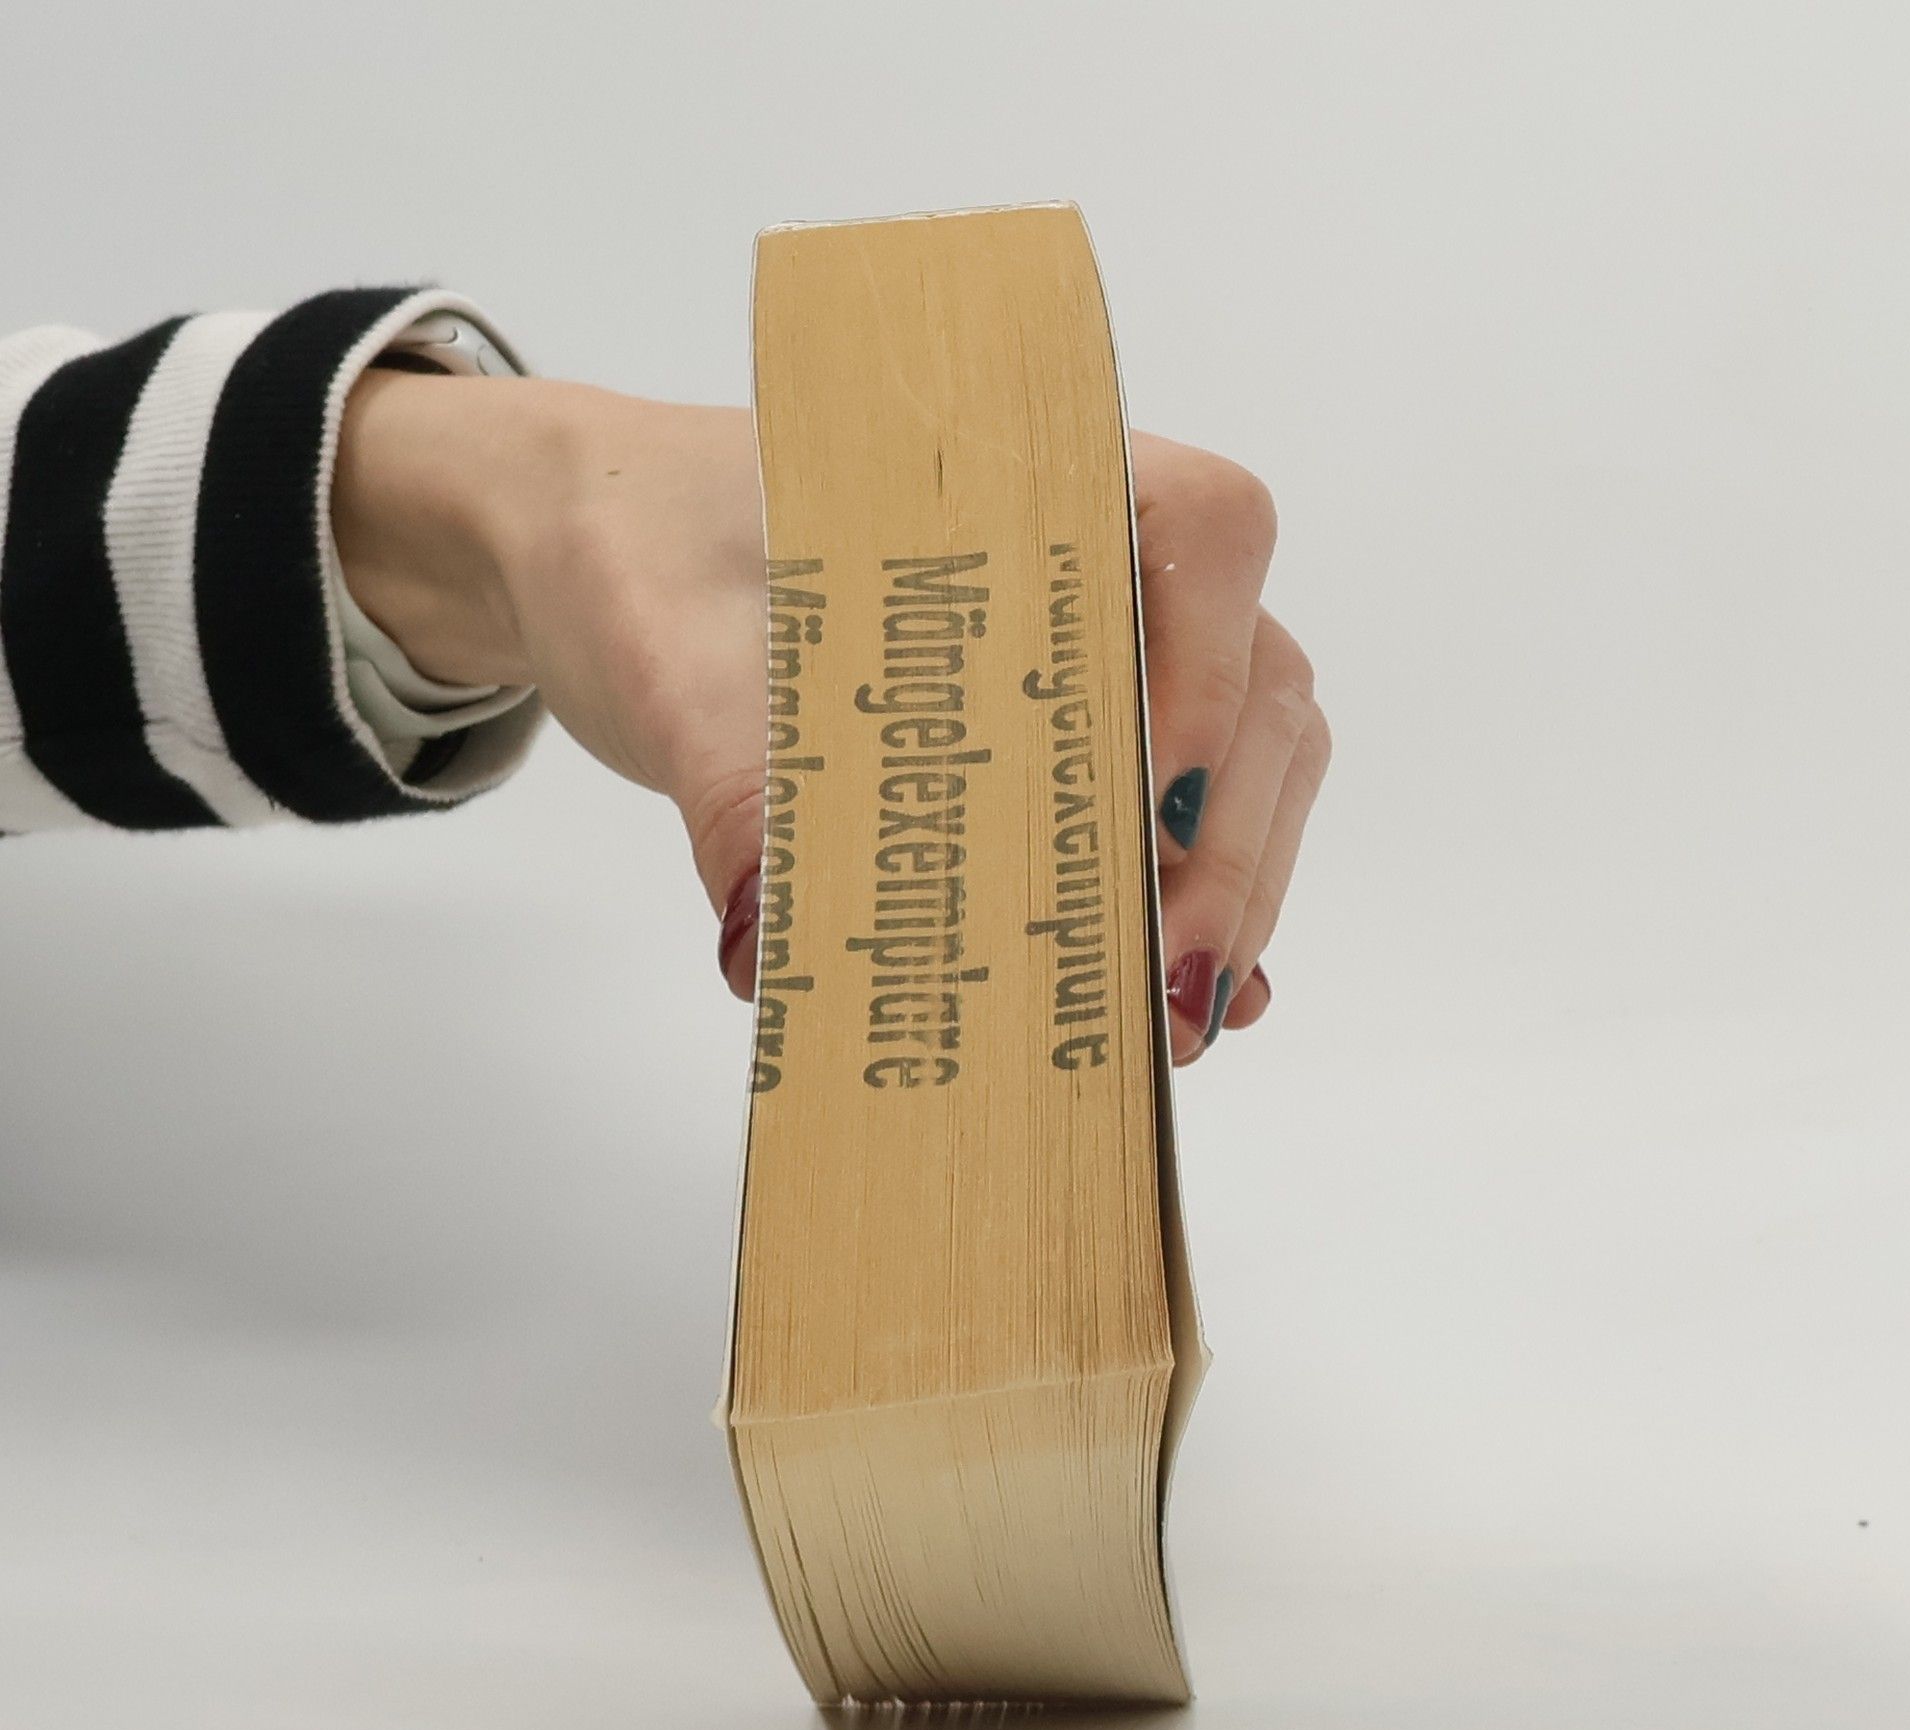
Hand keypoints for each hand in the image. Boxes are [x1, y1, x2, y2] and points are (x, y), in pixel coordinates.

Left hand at [333, 374, 1329, 1063]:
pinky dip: (1195, 889)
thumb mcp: (672, 661)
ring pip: (1242, 747)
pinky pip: (1174, 797)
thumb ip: (735, 790)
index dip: (1212, 671)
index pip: (1207, 531)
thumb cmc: (639, 554)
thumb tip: (786, 956)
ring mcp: (1087, 641)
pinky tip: (1184, 990)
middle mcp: (1091, 552)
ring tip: (1176, 1012)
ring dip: (1230, 879)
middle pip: (1256, 674)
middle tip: (1171, 976)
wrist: (595, 549)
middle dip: (1233, 838)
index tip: (1153, 806)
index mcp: (1022, 479)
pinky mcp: (1053, 723)